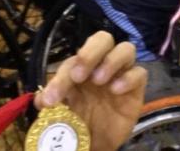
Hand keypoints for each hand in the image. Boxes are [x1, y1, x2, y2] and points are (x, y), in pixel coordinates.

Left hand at [35, 32, 146, 150]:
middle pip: (103, 39)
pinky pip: (139, 73)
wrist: (98, 141)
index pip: (73, 59)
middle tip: (79, 76)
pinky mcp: (137, 88)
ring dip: (111, 61)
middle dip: (90, 53)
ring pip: (126, 49)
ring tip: (99, 80)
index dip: (61, 77)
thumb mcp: (62, 111)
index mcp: (82, 65)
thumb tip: (40, 98)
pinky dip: (128, 78)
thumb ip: (52, 101)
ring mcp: (122, 73)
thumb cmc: (80, 119)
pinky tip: (116, 90)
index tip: (51, 99)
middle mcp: (102, 63)